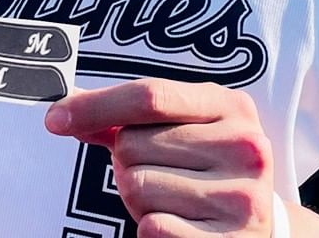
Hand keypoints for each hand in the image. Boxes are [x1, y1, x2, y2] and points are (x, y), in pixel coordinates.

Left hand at [46, 79, 273, 237]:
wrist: (265, 231)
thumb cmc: (206, 168)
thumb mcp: (184, 128)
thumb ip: (129, 116)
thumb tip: (65, 111)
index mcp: (230, 105)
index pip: (149, 95)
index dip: (95, 106)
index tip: (54, 119)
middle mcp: (245, 145)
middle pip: (133, 144)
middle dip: (127, 161)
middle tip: (157, 172)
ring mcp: (243, 196)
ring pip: (137, 186)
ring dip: (138, 198)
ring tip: (171, 198)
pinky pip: (153, 228)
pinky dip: (150, 227)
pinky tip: (178, 224)